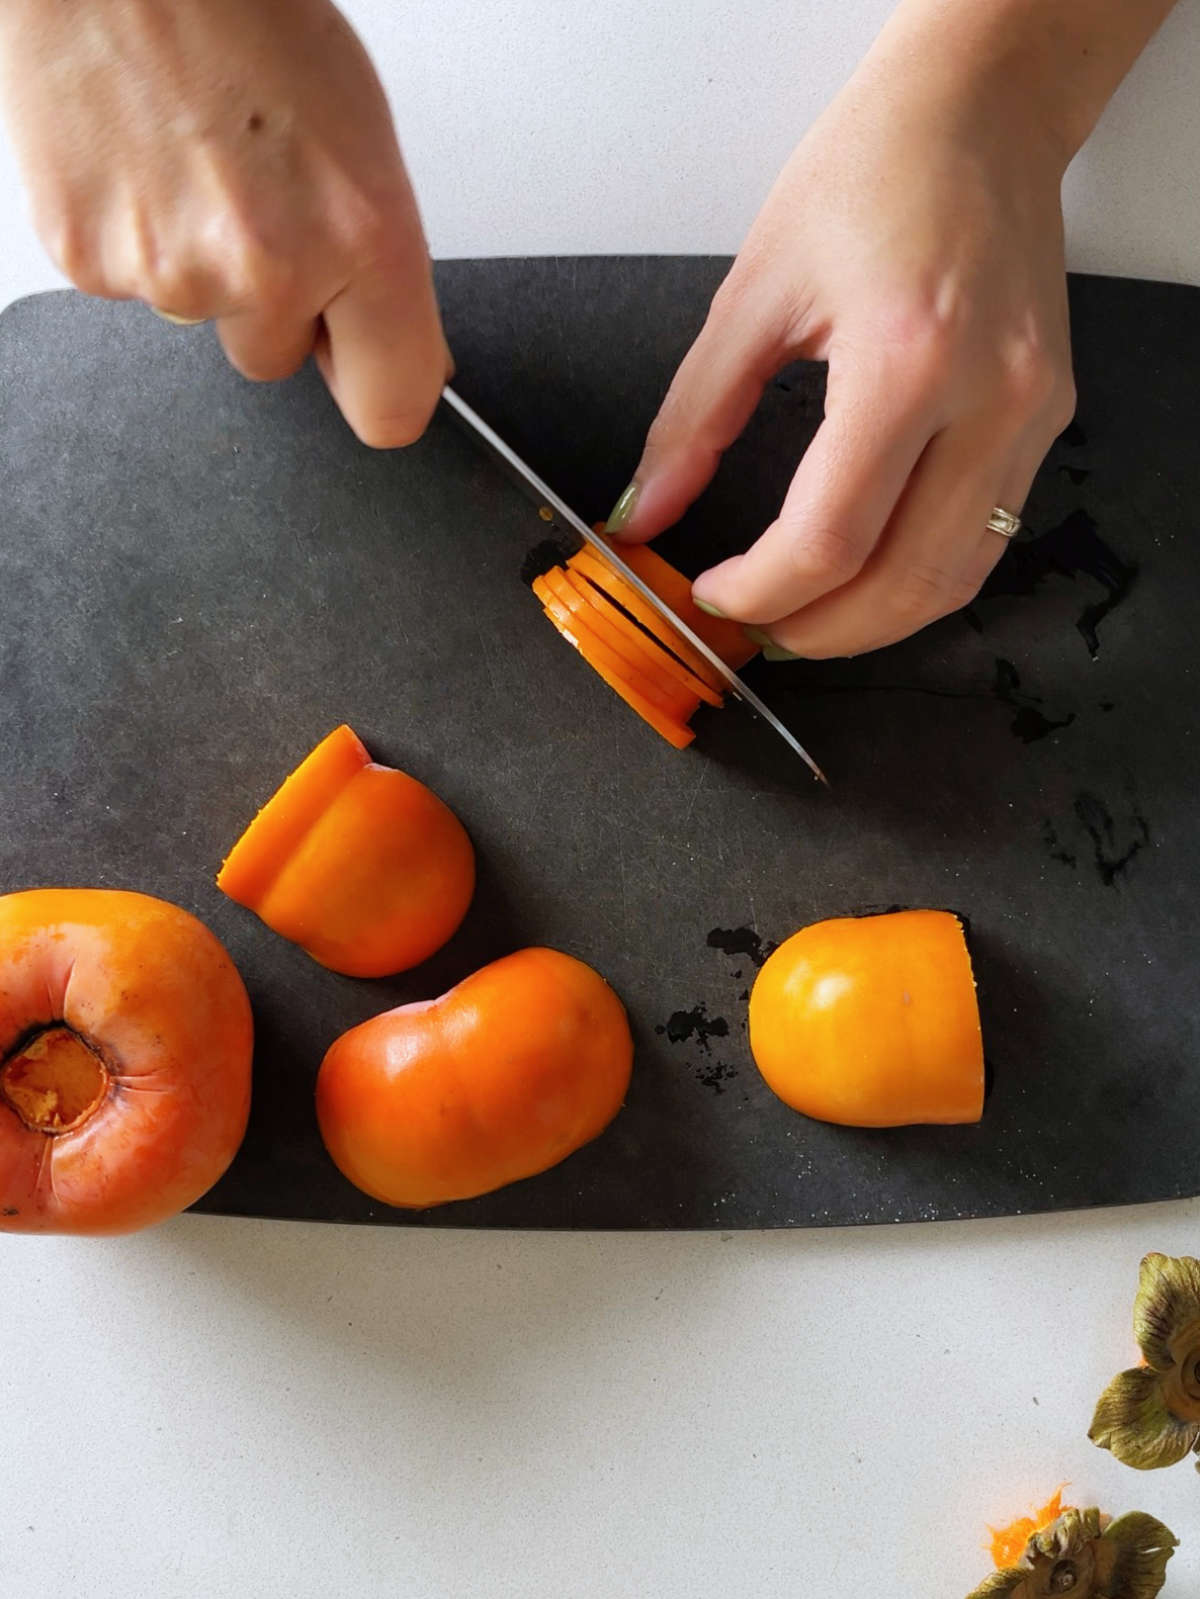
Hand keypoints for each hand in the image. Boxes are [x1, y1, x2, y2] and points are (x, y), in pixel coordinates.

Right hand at [0, 0, 447, 447]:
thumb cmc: (242, 18)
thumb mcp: (359, 138)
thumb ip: (380, 262)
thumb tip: (397, 345)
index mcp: (362, 238)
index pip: (392, 407)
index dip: (379, 389)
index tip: (371, 377)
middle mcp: (270, 268)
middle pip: (276, 362)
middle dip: (273, 306)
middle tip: (256, 208)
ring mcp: (175, 272)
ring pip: (205, 322)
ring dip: (203, 265)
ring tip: (195, 165)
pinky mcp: (93, 262)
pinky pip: (132, 287)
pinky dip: (137, 238)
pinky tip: (144, 165)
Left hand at [610, 9, 1086, 657]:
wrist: (982, 111)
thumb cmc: (875, 169)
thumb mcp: (754, 291)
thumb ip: (692, 419)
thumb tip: (643, 510)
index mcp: (906, 358)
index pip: (830, 539)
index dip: (760, 591)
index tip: (713, 596)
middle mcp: (986, 396)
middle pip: (902, 583)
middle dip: (817, 630)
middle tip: (755, 629)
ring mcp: (1030, 413)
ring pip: (957, 580)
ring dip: (874, 622)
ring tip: (804, 616)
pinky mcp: (1047, 417)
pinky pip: (986, 538)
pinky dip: (920, 578)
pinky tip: (866, 573)